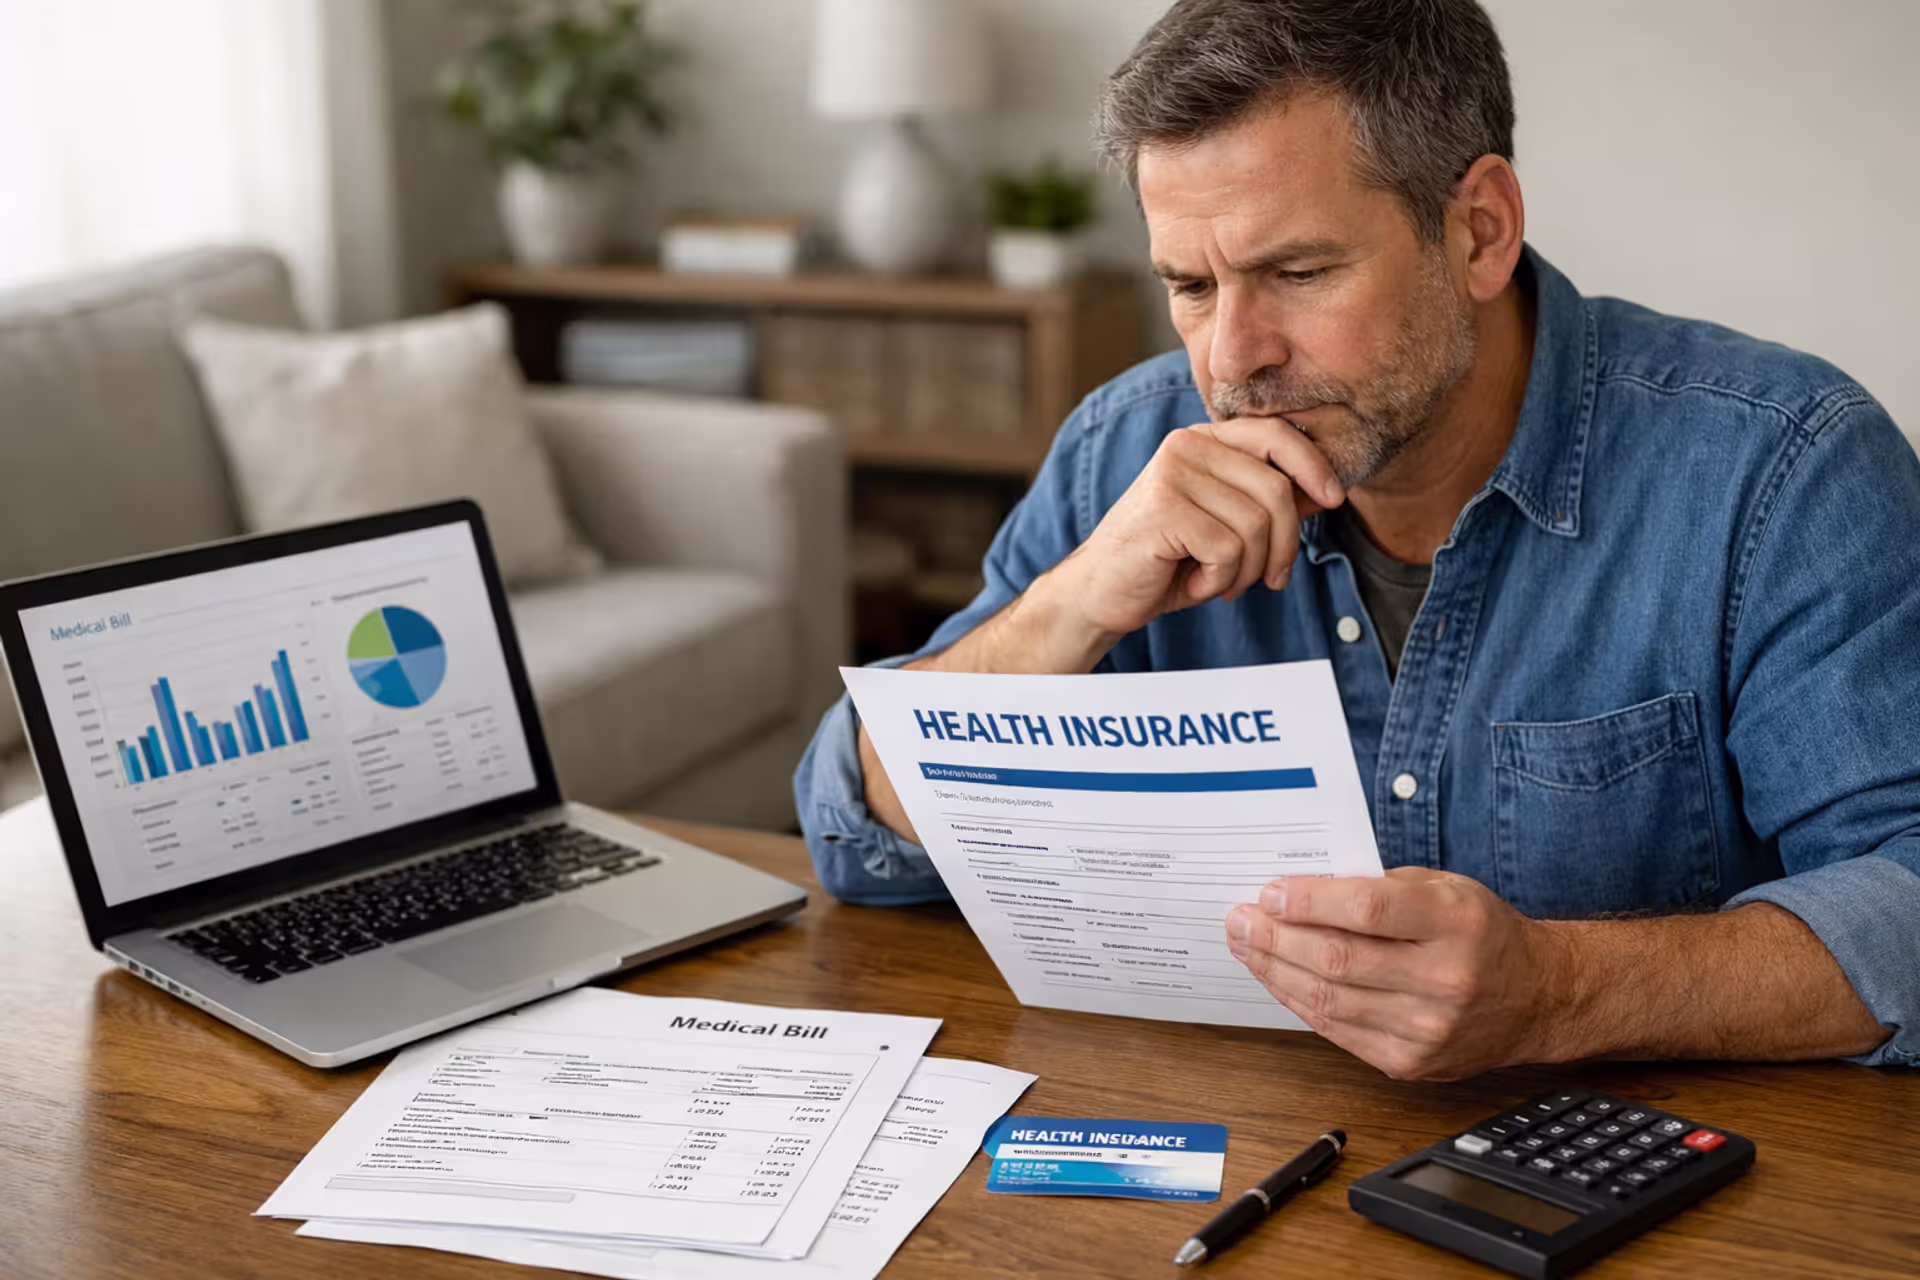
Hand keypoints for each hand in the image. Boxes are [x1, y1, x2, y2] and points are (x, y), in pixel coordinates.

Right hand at [1043, 418, 1344, 640]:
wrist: (1101, 591)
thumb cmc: (1167, 560)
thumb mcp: (1227, 526)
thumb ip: (1269, 502)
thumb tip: (1330, 489)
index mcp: (1203, 440)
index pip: (1275, 435)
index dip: (1313, 466)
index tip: (1334, 499)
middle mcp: (1186, 446)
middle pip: (1274, 490)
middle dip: (1283, 545)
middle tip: (1270, 578)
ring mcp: (1172, 473)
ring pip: (1255, 526)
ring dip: (1248, 569)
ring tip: (1220, 580)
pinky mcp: (1163, 508)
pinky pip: (1227, 550)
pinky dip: (1220, 579)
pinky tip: (1195, 582)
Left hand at [1224, 868, 1572, 1080]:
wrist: (1538, 998)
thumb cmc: (1484, 933)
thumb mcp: (1446, 888)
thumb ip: (1380, 887)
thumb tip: (1302, 892)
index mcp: (1457, 924)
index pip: (1367, 910)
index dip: (1309, 901)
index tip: (1270, 893)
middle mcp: (1446, 980)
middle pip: (1338, 959)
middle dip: (1276, 938)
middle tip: (1240, 920)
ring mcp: (1428, 1029)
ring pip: (1329, 1000)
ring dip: (1276, 971)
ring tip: (1246, 947)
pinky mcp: (1411, 1063)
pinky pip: (1337, 1031)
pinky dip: (1300, 1003)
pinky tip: (1278, 979)